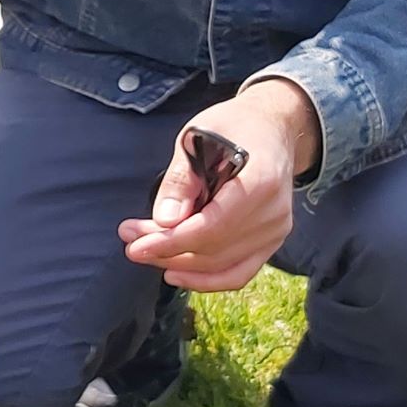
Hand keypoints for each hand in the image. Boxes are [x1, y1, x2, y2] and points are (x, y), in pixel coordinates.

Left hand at [118, 80, 319, 293]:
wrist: (273, 129)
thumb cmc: (234, 126)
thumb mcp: (199, 135)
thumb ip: (181, 179)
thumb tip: (164, 221)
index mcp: (261, 180)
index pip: (212, 226)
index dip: (171, 242)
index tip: (135, 245)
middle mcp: (274, 212)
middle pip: (214, 249)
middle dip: (166, 252)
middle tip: (130, 242)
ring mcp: (276, 231)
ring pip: (222, 266)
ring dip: (178, 265)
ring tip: (145, 252)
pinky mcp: (271, 242)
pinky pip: (238, 273)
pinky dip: (206, 280)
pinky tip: (176, 274)